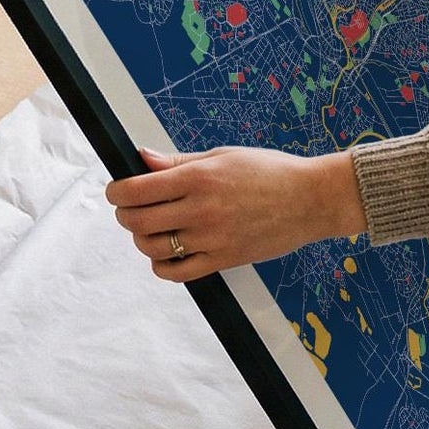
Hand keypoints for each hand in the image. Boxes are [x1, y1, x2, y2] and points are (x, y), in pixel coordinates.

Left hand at [107, 145, 366, 281]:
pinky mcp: (223, 260)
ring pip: (152, 247)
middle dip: (124, 215)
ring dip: (141, 239)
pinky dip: (161, 265)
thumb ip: (179, 162)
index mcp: (199, 177)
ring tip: (152, 229)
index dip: (117, 192)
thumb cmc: (269, 171)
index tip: (117, 191)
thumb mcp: (223, 156)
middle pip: (137, 220)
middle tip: (131, 209)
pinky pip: (177, 272)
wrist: (310, 199)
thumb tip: (141, 158)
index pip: (137, 190)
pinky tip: (166, 253)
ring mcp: (211, 238)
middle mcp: (201, 208)